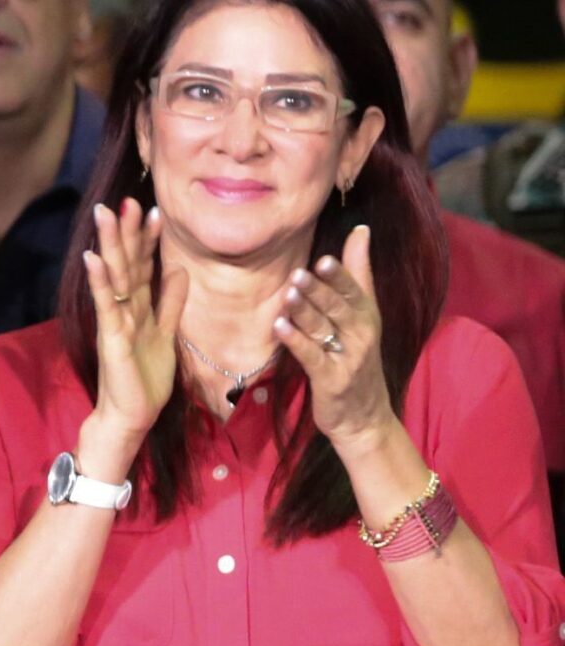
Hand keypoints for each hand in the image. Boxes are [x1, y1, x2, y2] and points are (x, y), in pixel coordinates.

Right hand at [80, 199, 188, 450]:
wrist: (130, 415)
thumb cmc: (145, 379)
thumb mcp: (166, 334)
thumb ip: (170, 303)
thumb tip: (179, 271)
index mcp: (138, 308)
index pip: (142, 266)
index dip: (147, 239)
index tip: (153, 210)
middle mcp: (124, 309)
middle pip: (126, 264)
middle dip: (126, 232)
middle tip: (127, 200)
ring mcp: (115, 321)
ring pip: (114, 277)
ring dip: (110, 246)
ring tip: (106, 215)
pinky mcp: (112, 338)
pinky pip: (107, 305)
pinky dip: (100, 282)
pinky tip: (95, 259)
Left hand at [274, 224, 394, 449]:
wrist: (363, 416)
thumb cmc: (356, 357)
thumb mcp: (361, 316)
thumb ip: (358, 275)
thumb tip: (360, 230)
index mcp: (367, 316)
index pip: (356, 290)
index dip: (341, 275)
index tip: (325, 258)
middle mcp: (362, 334)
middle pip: (339, 308)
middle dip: (320, 291)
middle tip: (300, 273)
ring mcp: (348, 358)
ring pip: (324, 329)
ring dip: (305, 311)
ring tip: (288, 294)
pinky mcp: (331, 379)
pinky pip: (311, 357)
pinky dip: (296, 341)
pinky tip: (279, 327)